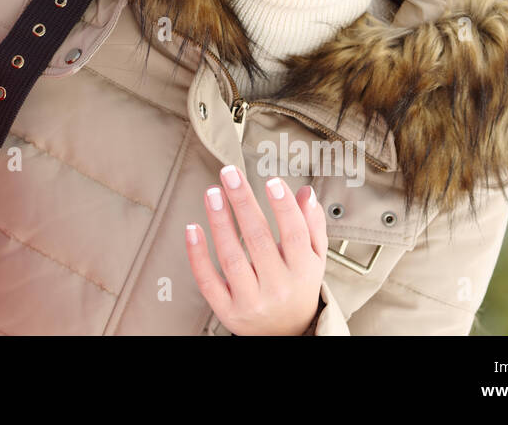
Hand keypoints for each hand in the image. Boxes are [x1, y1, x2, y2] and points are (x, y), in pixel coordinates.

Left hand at [185, 164, 327, 334]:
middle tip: (230, 174)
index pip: (295, 236)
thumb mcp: (314, 259)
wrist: (285, 334)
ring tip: (212, 192)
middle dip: (243, 203)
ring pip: (232, 258)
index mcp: (303, 272)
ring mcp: (251, 300)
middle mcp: (278, 287)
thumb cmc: (298, 286)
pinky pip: (208, 281)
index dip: (284, 208)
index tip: (272, 182)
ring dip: (220, 222)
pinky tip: (192, 228)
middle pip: (258, 240)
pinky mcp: (227, 310)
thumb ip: (312, 225)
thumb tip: (305, 192)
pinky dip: (198, 255)